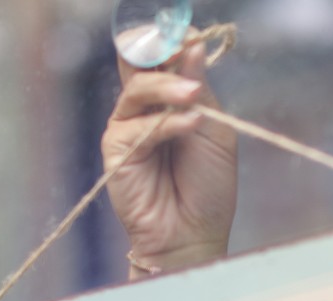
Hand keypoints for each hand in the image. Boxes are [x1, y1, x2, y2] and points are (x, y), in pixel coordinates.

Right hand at [102, 38, 237, 275]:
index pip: (162, 57)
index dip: (173, 42)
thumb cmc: (208, 186)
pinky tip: (190, 123)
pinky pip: (139, 126)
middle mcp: (145, 108)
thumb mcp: (215, 130)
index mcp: (170, 99)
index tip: (192, 36)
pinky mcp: (117, 149)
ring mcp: (128, 126)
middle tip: (183, 48)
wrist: (195, 233)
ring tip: (193, 95)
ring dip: (167, 87)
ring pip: (136, 89)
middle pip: (139, 63)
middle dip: (161, 52)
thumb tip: (192, 46)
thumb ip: (201, 90)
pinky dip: (167, 122)